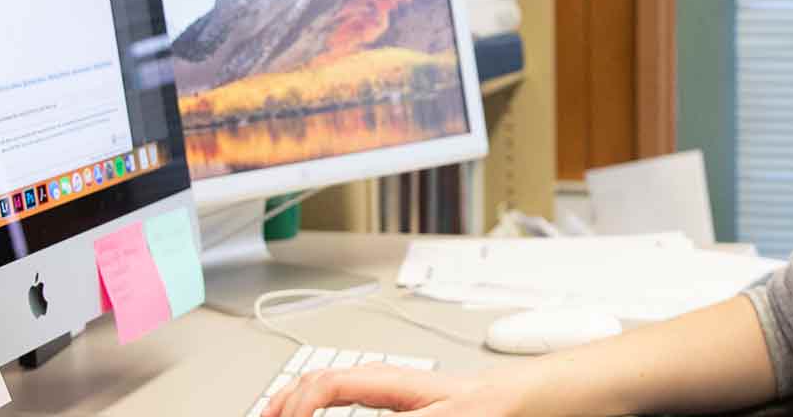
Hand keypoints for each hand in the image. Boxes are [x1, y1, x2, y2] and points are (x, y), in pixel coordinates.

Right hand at [264, 364, 523, 416]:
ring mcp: (383, 389)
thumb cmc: (485, 405)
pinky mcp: (390, 402)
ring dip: (294, 403)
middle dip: (282, 403)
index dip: (294, 408)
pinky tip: (312, 415)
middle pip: (313, 383)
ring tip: (276, 415)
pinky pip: (339, 399)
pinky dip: (315, 408)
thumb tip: (339, 404)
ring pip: (322, 389)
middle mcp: (378, 380)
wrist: (516, 399)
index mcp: (383, 380)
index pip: (321, 388)